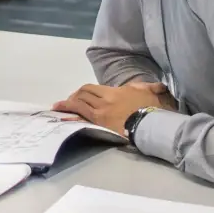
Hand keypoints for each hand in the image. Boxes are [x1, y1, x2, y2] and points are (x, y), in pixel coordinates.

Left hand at [52, 81, 171, 134]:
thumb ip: (147, 86)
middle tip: (68, 102)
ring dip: (67, 106)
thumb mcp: (149, 92)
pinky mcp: (101, 126)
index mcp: (113, 92)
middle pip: (82, 96)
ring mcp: (101, 114)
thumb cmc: (151, 108)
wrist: (151, 124)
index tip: (77, 94)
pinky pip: (82, 120)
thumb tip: (155, 85)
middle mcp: (104, 101)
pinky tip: (64, 118)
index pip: (90, 88)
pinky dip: (71, 117)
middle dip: (73, 97)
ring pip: (79, 106)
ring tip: (58, 108)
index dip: (82, 91)